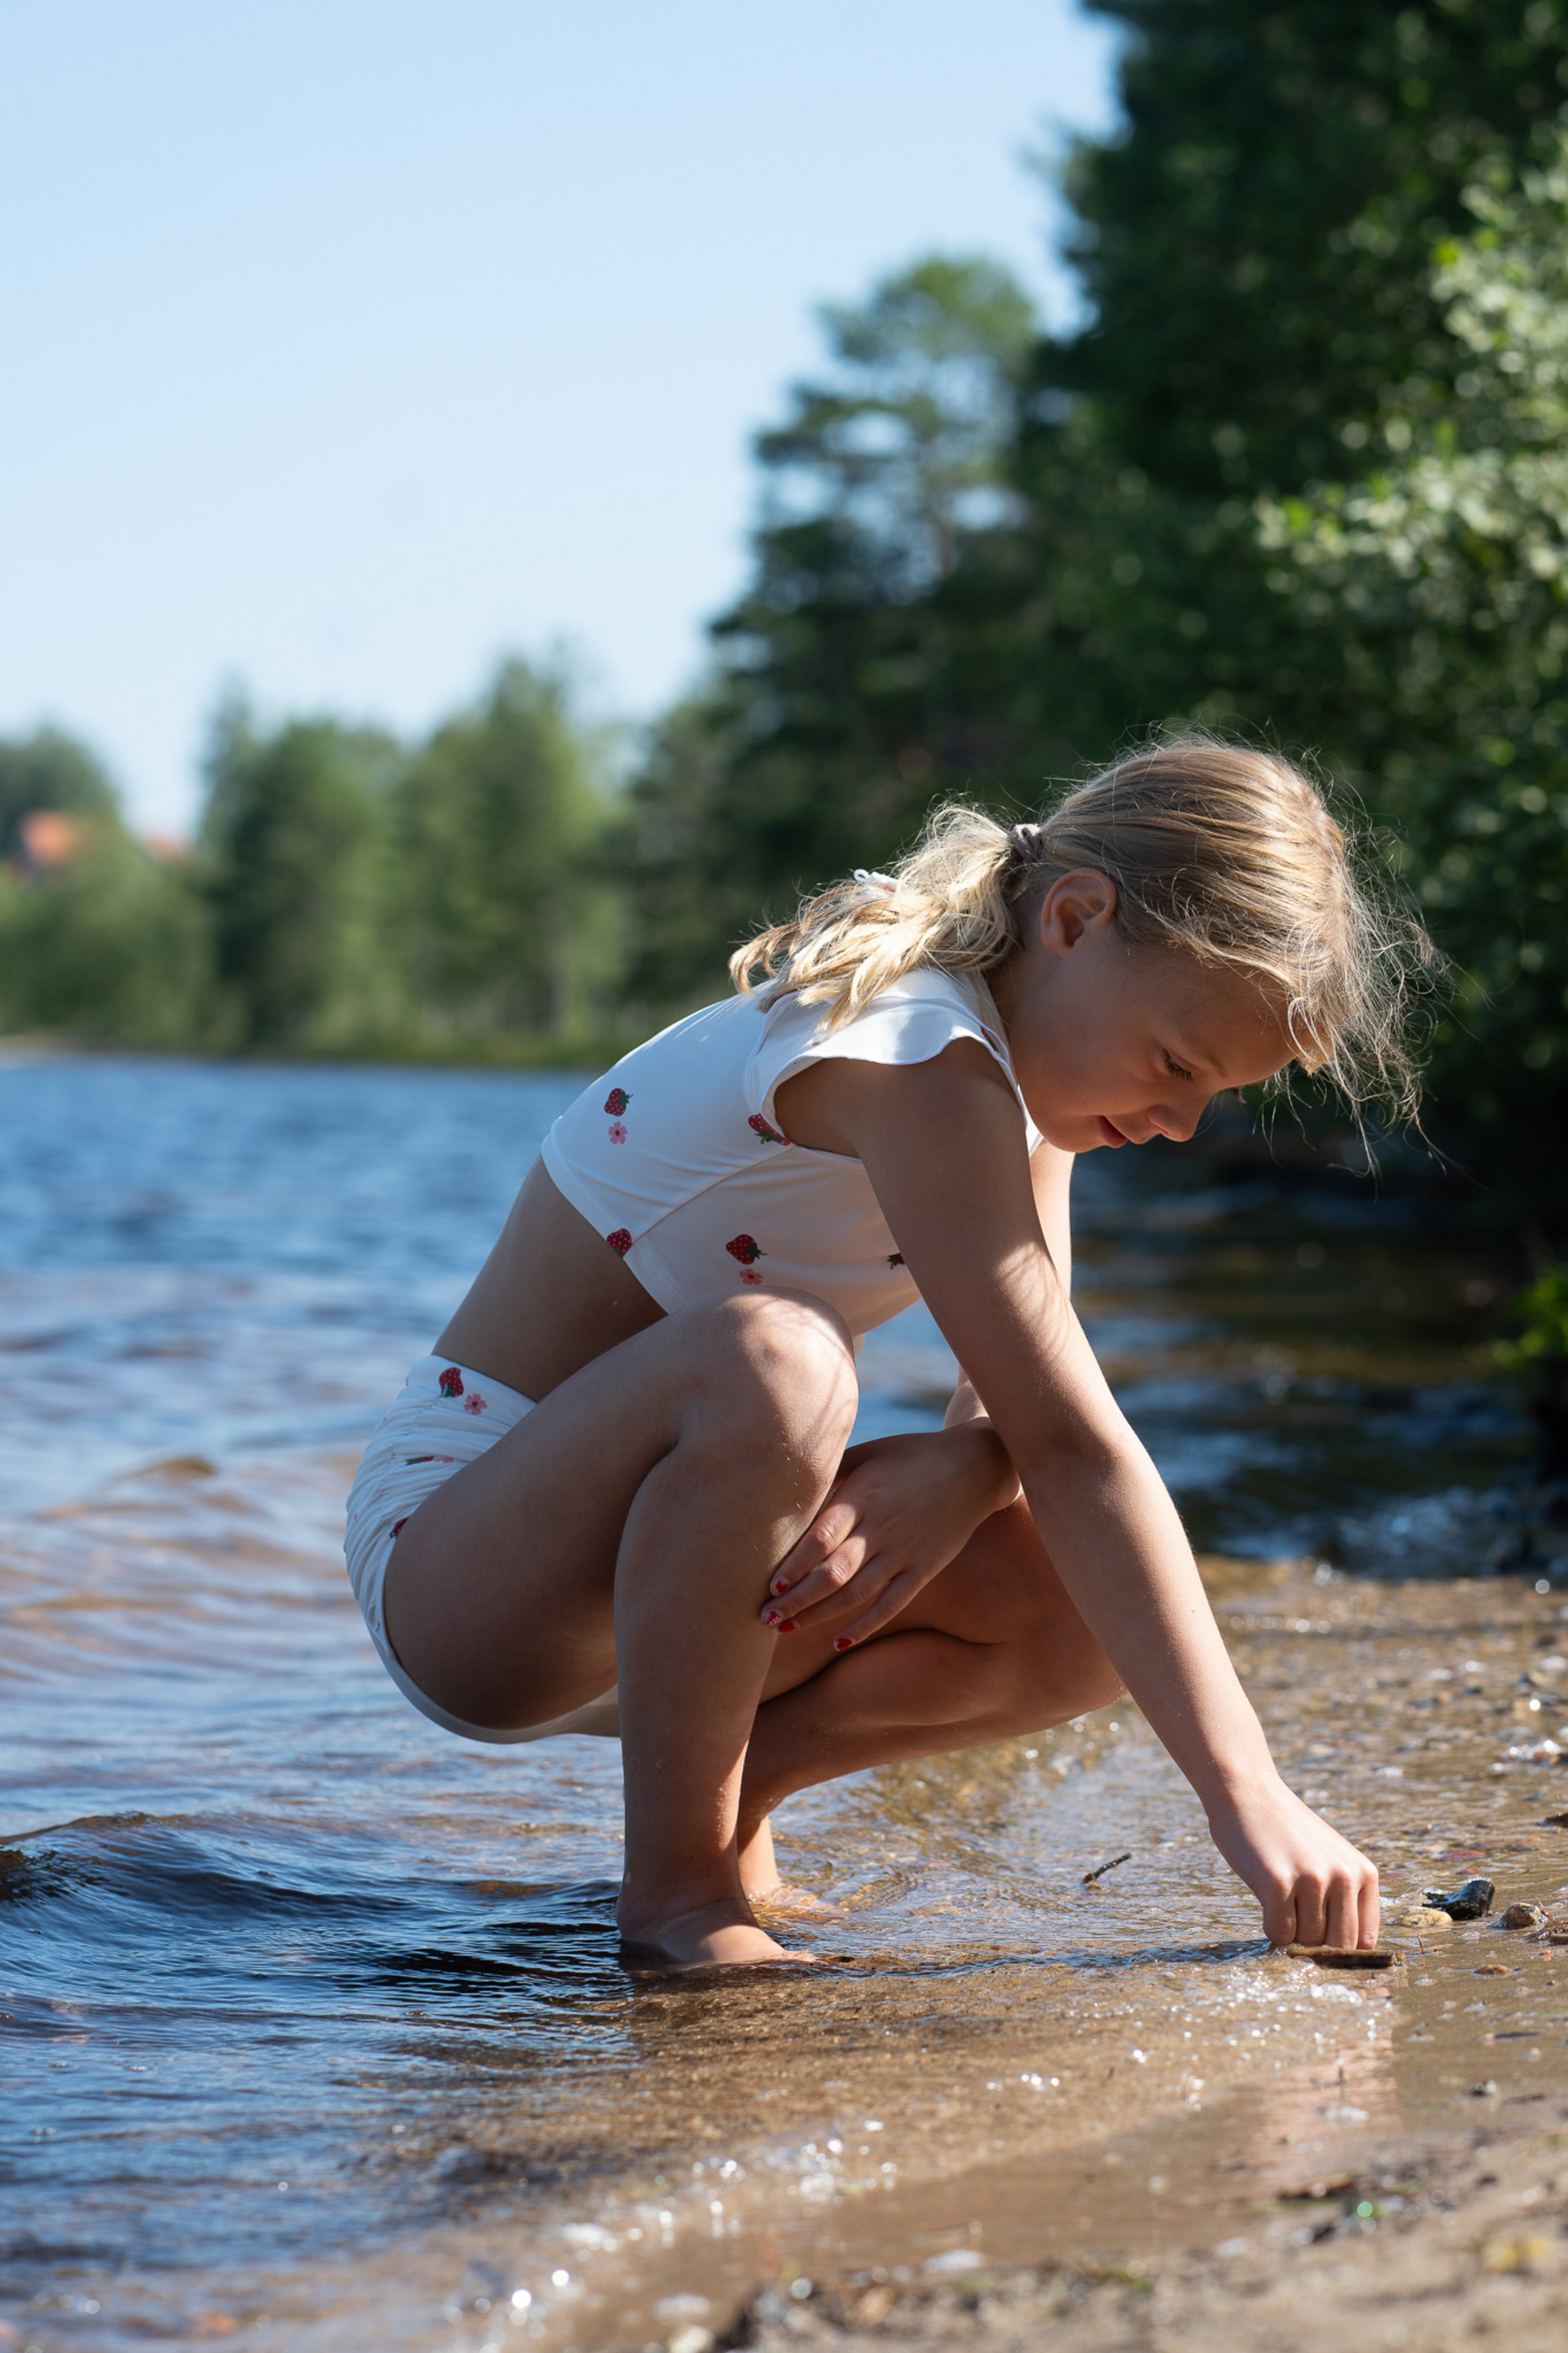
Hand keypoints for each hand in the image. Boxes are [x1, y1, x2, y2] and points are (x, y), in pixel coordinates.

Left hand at [760, 1426, 1016, 1646]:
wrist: (973, 1467)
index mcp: (864, 1497)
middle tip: (764, 1617)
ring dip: (818, 1615)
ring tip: (786, 1628)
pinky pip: (892, 1604)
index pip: (821, 1539)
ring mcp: (905, 1552)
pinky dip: (866, 1625)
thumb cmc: (909, 1455)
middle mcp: (882, 1528)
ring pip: (856, 1594)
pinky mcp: (924, 1569)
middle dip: (796, 1599)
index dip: (795, 1564)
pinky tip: (839, 1641)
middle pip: (832, 1573)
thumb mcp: (867, 1454)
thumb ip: (830, 1473)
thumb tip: (784, 1488)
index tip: (770, 1584)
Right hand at [1206, 1776, 1379, 1947]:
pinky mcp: (1278, 1882)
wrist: (1249, 1793)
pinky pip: (1279, 1933)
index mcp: (1364, 1873)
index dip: (1340, 1949)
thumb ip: (1344, 1900)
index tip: (1322, 1944)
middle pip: (1337, 1945)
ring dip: (1289, 1930)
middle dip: (1314, 1943)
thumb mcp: (1331, 1859)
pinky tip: (1265, 1899)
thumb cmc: (1288, 1833)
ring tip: (1280, 1896)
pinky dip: (1270, 1926)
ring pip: (1307, 1941)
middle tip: (1296, 1917)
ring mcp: (1312, 1879)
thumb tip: (1341, 1957)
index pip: (1364, 1940)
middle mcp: (1343, 1876)